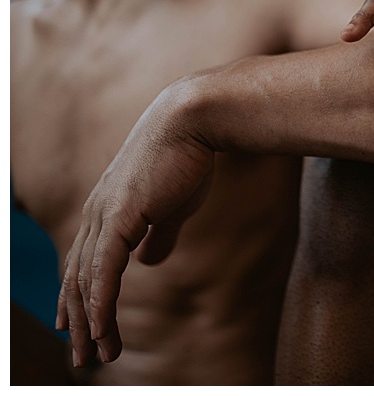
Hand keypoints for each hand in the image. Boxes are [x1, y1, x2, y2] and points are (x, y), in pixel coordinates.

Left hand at [55, 86, 214, 367]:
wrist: (193, 122)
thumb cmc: (188, 158)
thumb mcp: (172, 204)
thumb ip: (157, 233)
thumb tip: (147, 261)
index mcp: (107, 209)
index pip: (84, 261)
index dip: (79, 296)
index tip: (79, 327)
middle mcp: (95, 213)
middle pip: (76, 277)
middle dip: (77, 319)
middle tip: (82, 355)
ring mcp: (103, 216)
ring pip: (85, 281)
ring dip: (88, 322)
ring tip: (95, 353)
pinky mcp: (118, 218)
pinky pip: (102, 273)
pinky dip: (99, 303)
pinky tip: (99, 327)